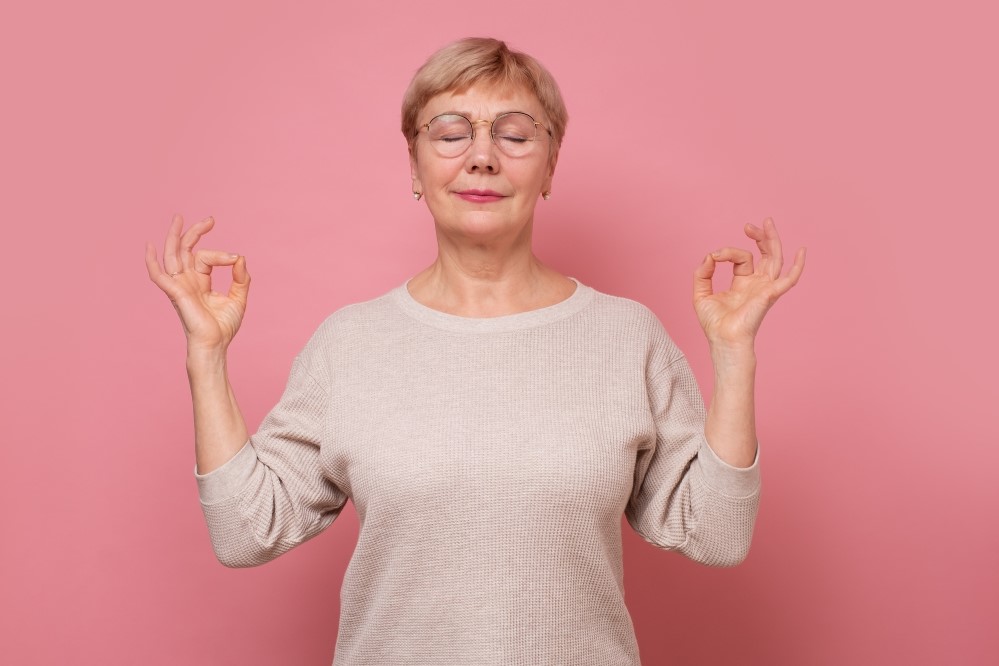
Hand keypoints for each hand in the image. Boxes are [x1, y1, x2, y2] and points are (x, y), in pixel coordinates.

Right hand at [145, 214, 249, 352]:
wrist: (215, 344)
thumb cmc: (224, 326)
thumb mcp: (238, 298)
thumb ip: (241, 278)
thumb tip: (241, 257)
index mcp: (200, 281)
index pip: (206, 257)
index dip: (221, 254)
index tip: (236, 259)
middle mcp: (187, 281)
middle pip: (185, 250)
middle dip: (195, 233)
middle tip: (210, 220)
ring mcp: (180, 286)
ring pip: (172, 256)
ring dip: (174, 237)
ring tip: (178, 218)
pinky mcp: (176, 293)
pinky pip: (159, 276)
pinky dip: (152, 262)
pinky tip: (149, 247)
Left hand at [693, 217, 804, 348]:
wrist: (723, 339)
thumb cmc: (715, 323)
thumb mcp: (701, 293)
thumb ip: (702, 273)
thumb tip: (709, 256)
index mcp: (743, 283)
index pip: (741, 258)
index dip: (727, 252)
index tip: (714, 256)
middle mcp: (757, 283)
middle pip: (765, 254)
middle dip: (759, 237)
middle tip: (749, 225)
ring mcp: (766, 288)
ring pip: (776, 259)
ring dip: (772, 240)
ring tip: (767, 223)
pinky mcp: (770, 294)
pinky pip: (789, 279)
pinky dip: (798, 266)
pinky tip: (802, 251)